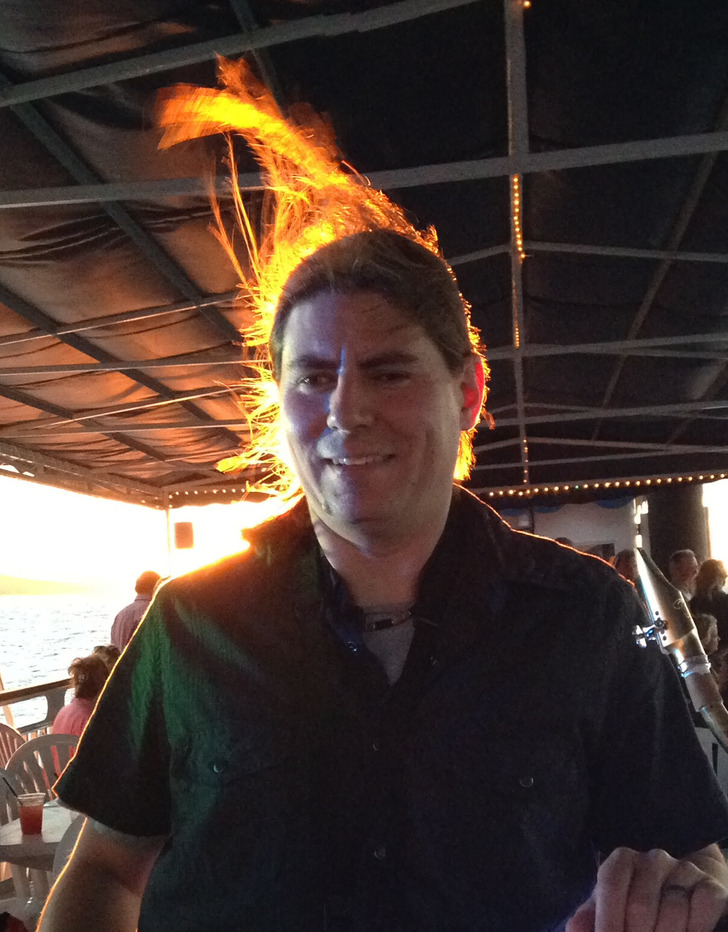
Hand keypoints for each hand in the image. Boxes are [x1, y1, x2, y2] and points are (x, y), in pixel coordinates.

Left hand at [566, 846, 727, 931]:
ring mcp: (684, 869)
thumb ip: (592, 916)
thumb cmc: (639, 900)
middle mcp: (653, 859)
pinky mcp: (709, 884)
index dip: (608, 918)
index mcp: (623, 861)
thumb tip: (574, 928)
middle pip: (640, 904)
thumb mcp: (612, 906)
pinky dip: (694, 927)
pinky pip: (703, 905)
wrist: (686, 890)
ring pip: (672, 909)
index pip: (611, 883)